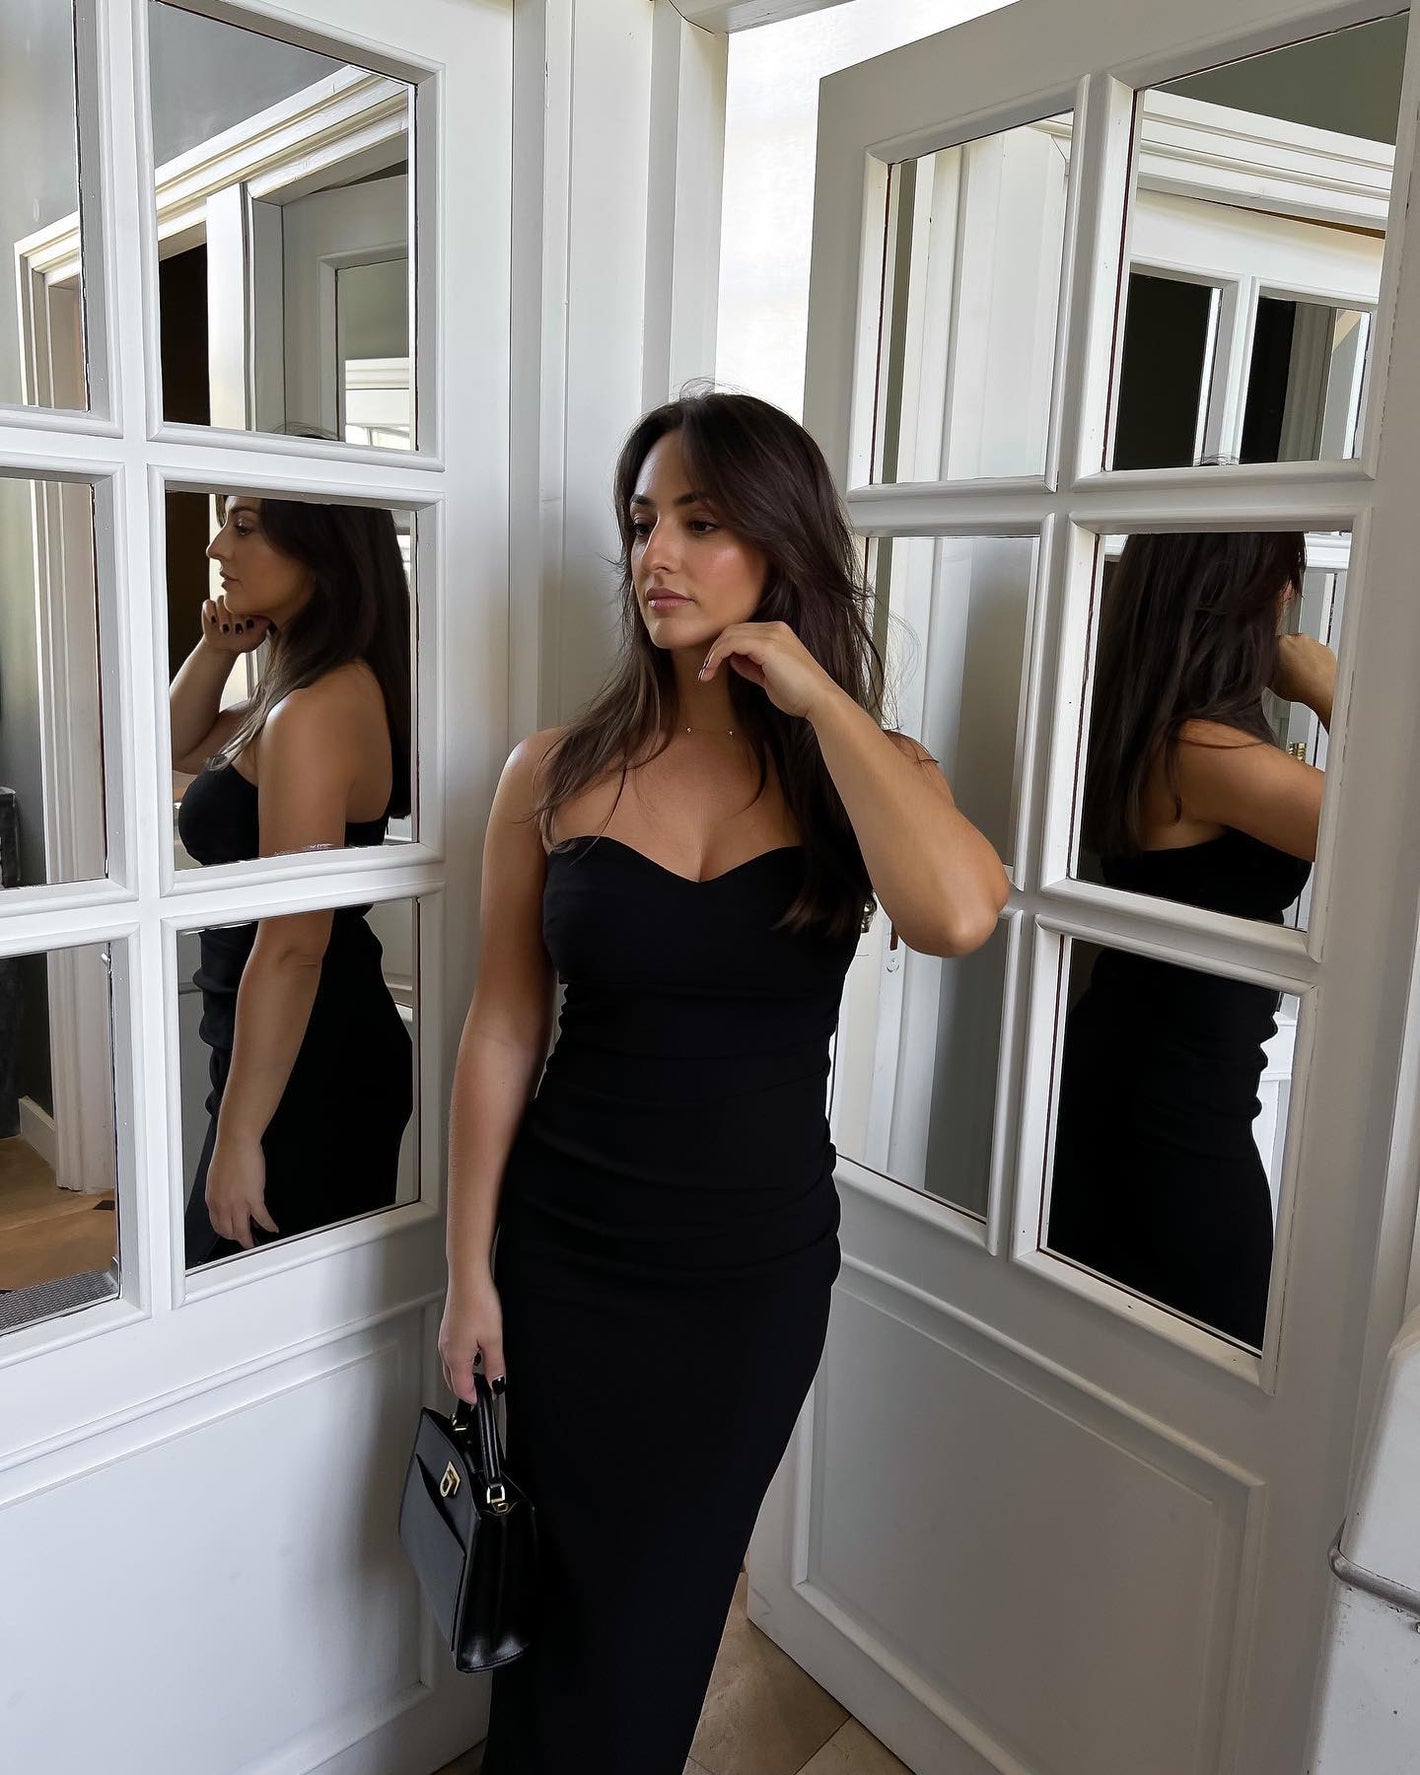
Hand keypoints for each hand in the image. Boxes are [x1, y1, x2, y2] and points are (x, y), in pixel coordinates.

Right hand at [201, 594, 270, 656]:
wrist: (224, 647)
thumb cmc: (242, 641)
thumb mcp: (256, 637)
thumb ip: (262, 626)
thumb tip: (268, 617)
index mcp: (247, 605)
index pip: (249, 600)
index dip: (248, 613)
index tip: (249, 627)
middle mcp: (234, 601)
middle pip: (234, 600)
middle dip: (236, 616)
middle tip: (238, 630)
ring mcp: (221, 603)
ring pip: (220, 600)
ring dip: (223, 615)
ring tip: (225, 629)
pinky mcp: (209, 607)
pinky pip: (208, 604)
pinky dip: (210, 612)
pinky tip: (214, 622)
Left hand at [205, 1132, 277, 1248]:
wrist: (236, 1142)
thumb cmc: (228, 1153)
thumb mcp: (217, 1177)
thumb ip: (222, 1192)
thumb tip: (228, 1198)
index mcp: (213, 1199)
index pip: (217, 1225)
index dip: (227, 1233)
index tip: (234, 1234)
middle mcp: (223, 1204)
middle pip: (229, 1232)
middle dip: (238, 1239)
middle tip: (246, 1242)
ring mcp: (238, 1203)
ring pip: (243, 1231)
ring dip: (250, 1240)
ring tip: (257, 1242)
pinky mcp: (253, 1198)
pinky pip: (262, 1218)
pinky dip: (269, 1226)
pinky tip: (273, 1228)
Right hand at [439, 1276, 507, 1404]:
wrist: (467, 1277)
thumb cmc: (477, 1302)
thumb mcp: (493, 1340)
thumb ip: (495, 1366)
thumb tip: (496, 1384)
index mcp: (455, 1357)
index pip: (461, 1390)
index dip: (476, 1398)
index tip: (487, 1399)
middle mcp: (445, 1349)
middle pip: (453, 1381)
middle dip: (468, 1389)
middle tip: (485, 1390)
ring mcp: (445, 1338)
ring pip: (451, 1366)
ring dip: (465, 1374)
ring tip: (483, 1372)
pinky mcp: (448, 1328)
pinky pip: (452, 1352)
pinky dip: (462, 1359)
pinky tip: (476, 1350)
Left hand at [697, 620, 840, 720]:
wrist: (819, 700)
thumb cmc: (799, 694)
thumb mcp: (769, 678)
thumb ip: (751, 667)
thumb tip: (733, 661)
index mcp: (778, 634)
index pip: (742, 633)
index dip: (724, 648)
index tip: (712, 668)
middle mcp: (775, 629)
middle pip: (733, 630)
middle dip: (715, 650)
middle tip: (705, 671)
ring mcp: (771, 634)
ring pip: (729, 634)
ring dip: (713, 654)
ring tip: (706, 673)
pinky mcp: (766, 645)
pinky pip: (731, 643)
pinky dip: (717, 655)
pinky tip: (711, 670)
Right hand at [1271, 634, 1335, 711]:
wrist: (1324, 691)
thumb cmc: (1301, 687)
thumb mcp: (1272, 684)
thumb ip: (1267, 672)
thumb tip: (1265, 671)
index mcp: (1281, 643)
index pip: (1269, 645)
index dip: (1269, 657)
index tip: (1272, 665)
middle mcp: (1298, 638)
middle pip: (1287, 644)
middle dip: (1285, 656)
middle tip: (1285, 671)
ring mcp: (1313, 643)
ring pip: (1302, 648)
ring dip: (1299, 658)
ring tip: (1299, 675)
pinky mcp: (1325, 649)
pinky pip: (1315, 653)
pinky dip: (1312, 661)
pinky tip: (1309, 674)